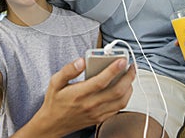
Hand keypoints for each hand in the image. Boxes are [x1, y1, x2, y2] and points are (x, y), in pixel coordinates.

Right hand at [12, 57, 134, 137]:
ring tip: (130, 74)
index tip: (122, 60)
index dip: (113, 69)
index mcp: (79, 94)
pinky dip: (126, 97)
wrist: (52, 124)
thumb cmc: (55, 101)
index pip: (101, 81)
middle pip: (116, 91)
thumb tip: (81, 61)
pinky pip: (118, 109)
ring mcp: (97, 113)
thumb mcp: (55, 81)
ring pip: (121, 101)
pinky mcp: (100, 118)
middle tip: (131, 65)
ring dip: (129, 87)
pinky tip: (125, 88)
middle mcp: (90, 105)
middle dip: (128, 77)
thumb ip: (68, 70)